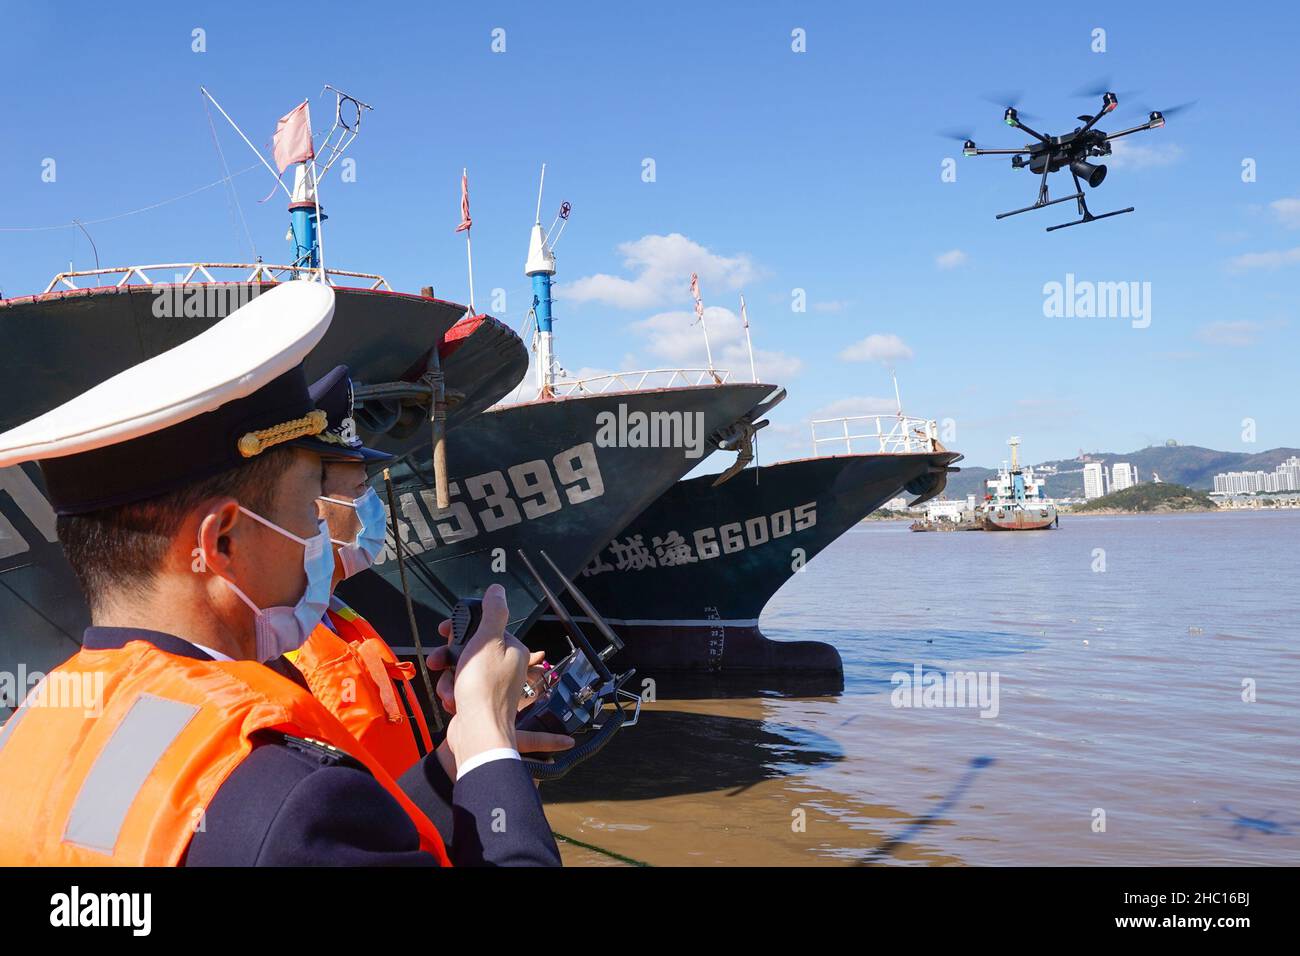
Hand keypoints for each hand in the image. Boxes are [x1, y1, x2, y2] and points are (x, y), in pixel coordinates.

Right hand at [429, 584, 574, 766]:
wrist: (478, 733)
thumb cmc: (484, 687)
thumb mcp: (487, 641)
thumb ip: (493, 613)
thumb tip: (497, 590)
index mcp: (512, 650)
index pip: (485, 629)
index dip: (461, 628)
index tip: (443, 629)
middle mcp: (506, 667)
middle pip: (470, 650)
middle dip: (450, 656)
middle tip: (436, 660)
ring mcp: (493, 686)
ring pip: (461, 670)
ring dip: (448, 678)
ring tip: (449, 689)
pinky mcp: (479, 702)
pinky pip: (460, 689)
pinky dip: (452, 693)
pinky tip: (452, 700)